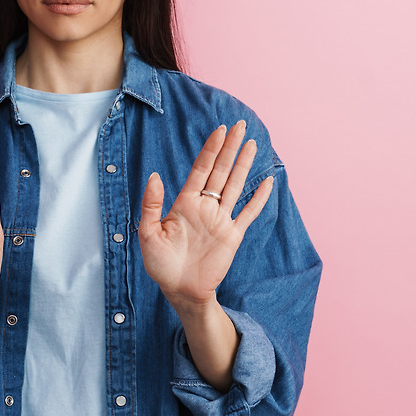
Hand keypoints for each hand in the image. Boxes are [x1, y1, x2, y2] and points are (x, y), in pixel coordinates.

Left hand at [138, 121, 273, 310]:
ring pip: (235, 185)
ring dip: (244, 165)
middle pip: (221, 171)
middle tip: (241, 125)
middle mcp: (205, 207)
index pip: (201, 169)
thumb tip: (155, 175)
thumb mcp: (148, 233)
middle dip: (231, 148)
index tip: (220, 129)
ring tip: (253, 144)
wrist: (179, 291)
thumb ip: (152, 204)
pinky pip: (248, 213)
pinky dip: (259, 198)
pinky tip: (268, 182)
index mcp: (185, 203)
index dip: (211, 149)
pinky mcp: (232, 235)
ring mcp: (220, 220)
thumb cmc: (160, 264)